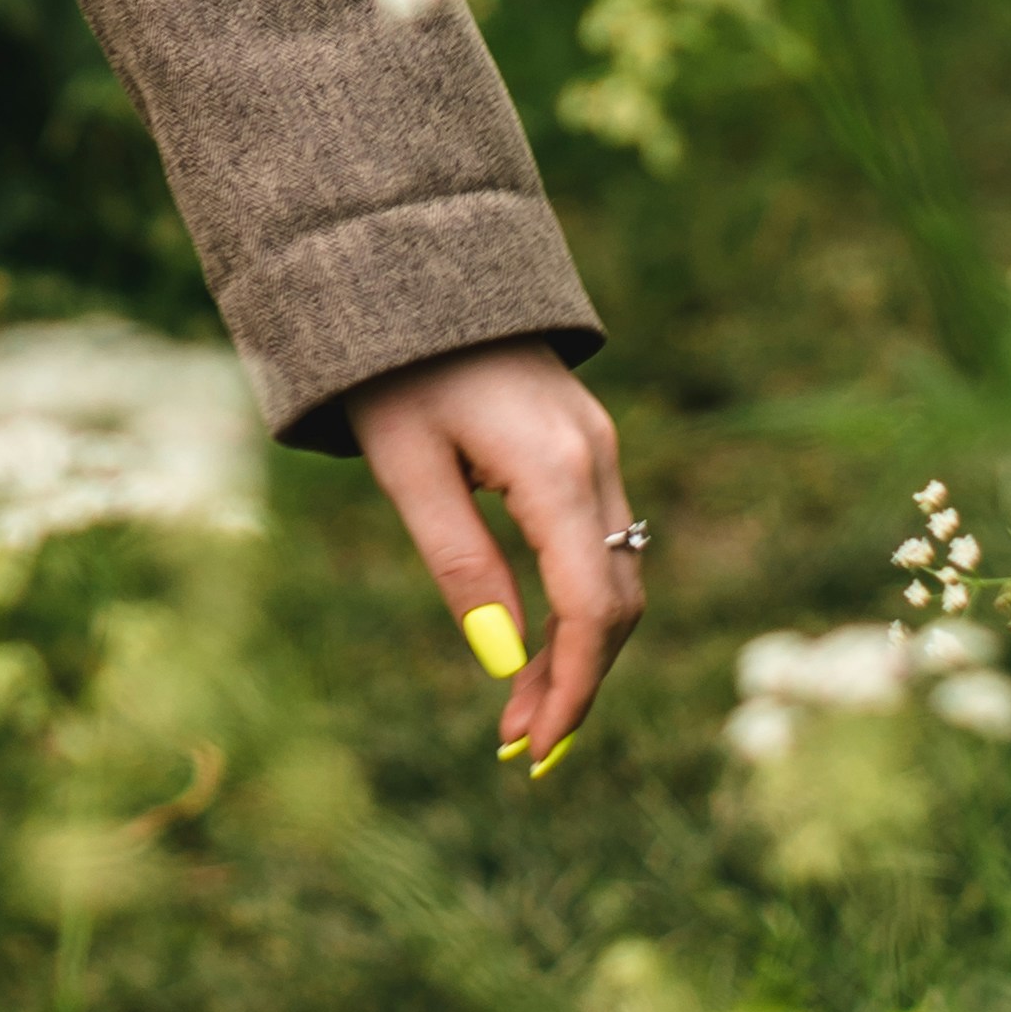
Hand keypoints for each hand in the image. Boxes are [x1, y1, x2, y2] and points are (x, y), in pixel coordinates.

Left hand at [345, 335, 643, 775]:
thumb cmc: (393, 367)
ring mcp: (599, 446)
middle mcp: (598, 459)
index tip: (534, 751)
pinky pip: (601, 540)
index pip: (592, 611)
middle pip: (617, 603)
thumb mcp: (407, 468)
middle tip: (519, 746)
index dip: (571, 690)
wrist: (412, 260)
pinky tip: (537, 639)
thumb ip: (459, 562)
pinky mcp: (585, 442)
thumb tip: (498, 661)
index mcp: (557, 470)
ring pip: (617, 574)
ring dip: (580, 649)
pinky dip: (579, 602)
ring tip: (520, 709)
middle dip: (576, 683)